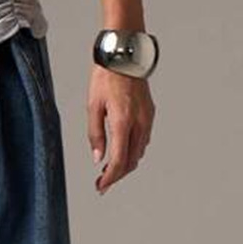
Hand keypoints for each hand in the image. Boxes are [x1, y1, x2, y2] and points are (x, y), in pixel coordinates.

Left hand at [87, 64, 153, 193]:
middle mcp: (139, 123)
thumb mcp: (93, 106)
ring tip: (109, 169)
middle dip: (117, 176)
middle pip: (131, 161)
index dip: (110, 178)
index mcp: (123, 122)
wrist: (124, 56)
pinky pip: (143, 140)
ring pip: (138, 152)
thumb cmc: (106, 77)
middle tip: (102, 183)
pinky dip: (132, 151)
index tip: (101, 186)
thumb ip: (95, 134)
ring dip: (125, 164)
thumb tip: (97, 158)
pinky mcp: (149, 114)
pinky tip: (121, 151)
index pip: (119, 161)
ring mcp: (147, 119)